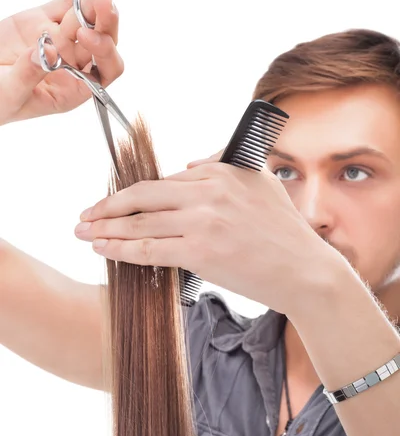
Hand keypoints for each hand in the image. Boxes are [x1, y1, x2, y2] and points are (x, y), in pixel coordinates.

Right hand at [0, 0, 124, 125]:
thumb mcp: (10, 93)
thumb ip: (28, 75)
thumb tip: (45, 52)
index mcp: (73, 89)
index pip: (103, 71)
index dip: (103, 52)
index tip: (88, 36)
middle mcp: (73, 64)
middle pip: (100, 40)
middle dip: (106, 20)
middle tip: (104, 0)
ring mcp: (60, 40)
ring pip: (86, 17)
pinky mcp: (45, 20)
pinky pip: (68, 3)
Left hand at [74, 153, 336, 314]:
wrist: (305, 271)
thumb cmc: (284, 233)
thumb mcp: (261, 182)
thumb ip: (223, 165)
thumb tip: (188, 164)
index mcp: (220, 171)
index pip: (162, 182)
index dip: (131, 194)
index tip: (113, 204)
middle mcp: (208, 190)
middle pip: (142, 197)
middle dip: (106, 208)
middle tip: (83, 215)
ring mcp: (203, 221)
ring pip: (140, 223)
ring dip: (105, 228)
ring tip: (83, 233)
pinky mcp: (200, 252)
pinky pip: (148, 249)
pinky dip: (120, 249)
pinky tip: (102, 249)